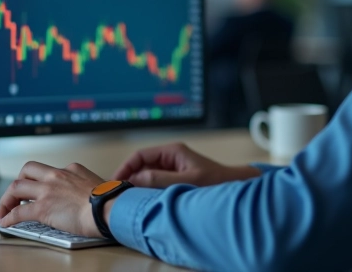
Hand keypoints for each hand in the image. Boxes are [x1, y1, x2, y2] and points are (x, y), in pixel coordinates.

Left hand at [0, 161, 105, 234]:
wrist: (110, 208)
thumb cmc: (110, 200)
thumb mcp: (97, 185)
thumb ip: (86, 187)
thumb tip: (85, 198)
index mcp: (72, 169)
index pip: (50, 171)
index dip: (41, 181)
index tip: (39, 190)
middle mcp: (57, 175)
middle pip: (27, 170)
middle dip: (19, 182)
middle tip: (17, 195)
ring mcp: (48, 190)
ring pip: (16, 187)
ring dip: (7, 199)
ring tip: (5, 209)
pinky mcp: (43, 208)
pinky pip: (18, 211)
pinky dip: (8, 217)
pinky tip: (5, 223)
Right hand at [112, 142, 260, 187]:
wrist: (235, 187)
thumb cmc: (215, 182)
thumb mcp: (186, 181)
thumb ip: (160, 179)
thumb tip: (135, 180)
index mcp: (172, 151)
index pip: (139, 156)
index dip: (125, 168)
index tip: (116, 182)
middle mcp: (171, 157)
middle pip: (141, 165)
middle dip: (129, 177)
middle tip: (119, 193)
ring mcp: (173, 168)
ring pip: (147, 175)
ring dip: (138, 185)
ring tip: (129, 198)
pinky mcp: (176, 178)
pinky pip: (156, 182)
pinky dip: (147, 190)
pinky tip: (144, 200)